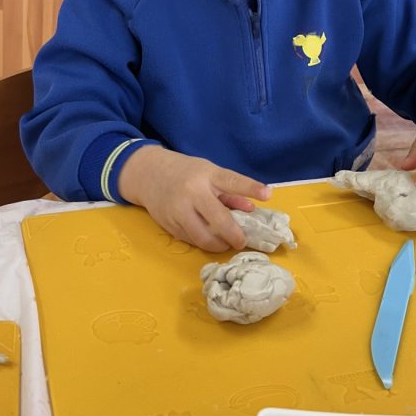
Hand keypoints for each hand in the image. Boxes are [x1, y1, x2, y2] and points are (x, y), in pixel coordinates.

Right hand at [118, 145, 270, 251]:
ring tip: (226, 243)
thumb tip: (251, 209)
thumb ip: (230, 191)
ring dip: (218, 244)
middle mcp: (192, 192)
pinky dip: (202, 242)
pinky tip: (208, 238)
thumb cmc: (185, 172)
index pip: (231, 181)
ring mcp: (178, 209)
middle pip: (218, 218)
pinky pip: (190, 239)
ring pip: (202, 236)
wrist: (148, 173)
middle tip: (242, 241)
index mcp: (206, 175)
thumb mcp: (209, 173)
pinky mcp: (169, 224)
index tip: (267, 194)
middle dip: (234, 234)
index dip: (250, 188)